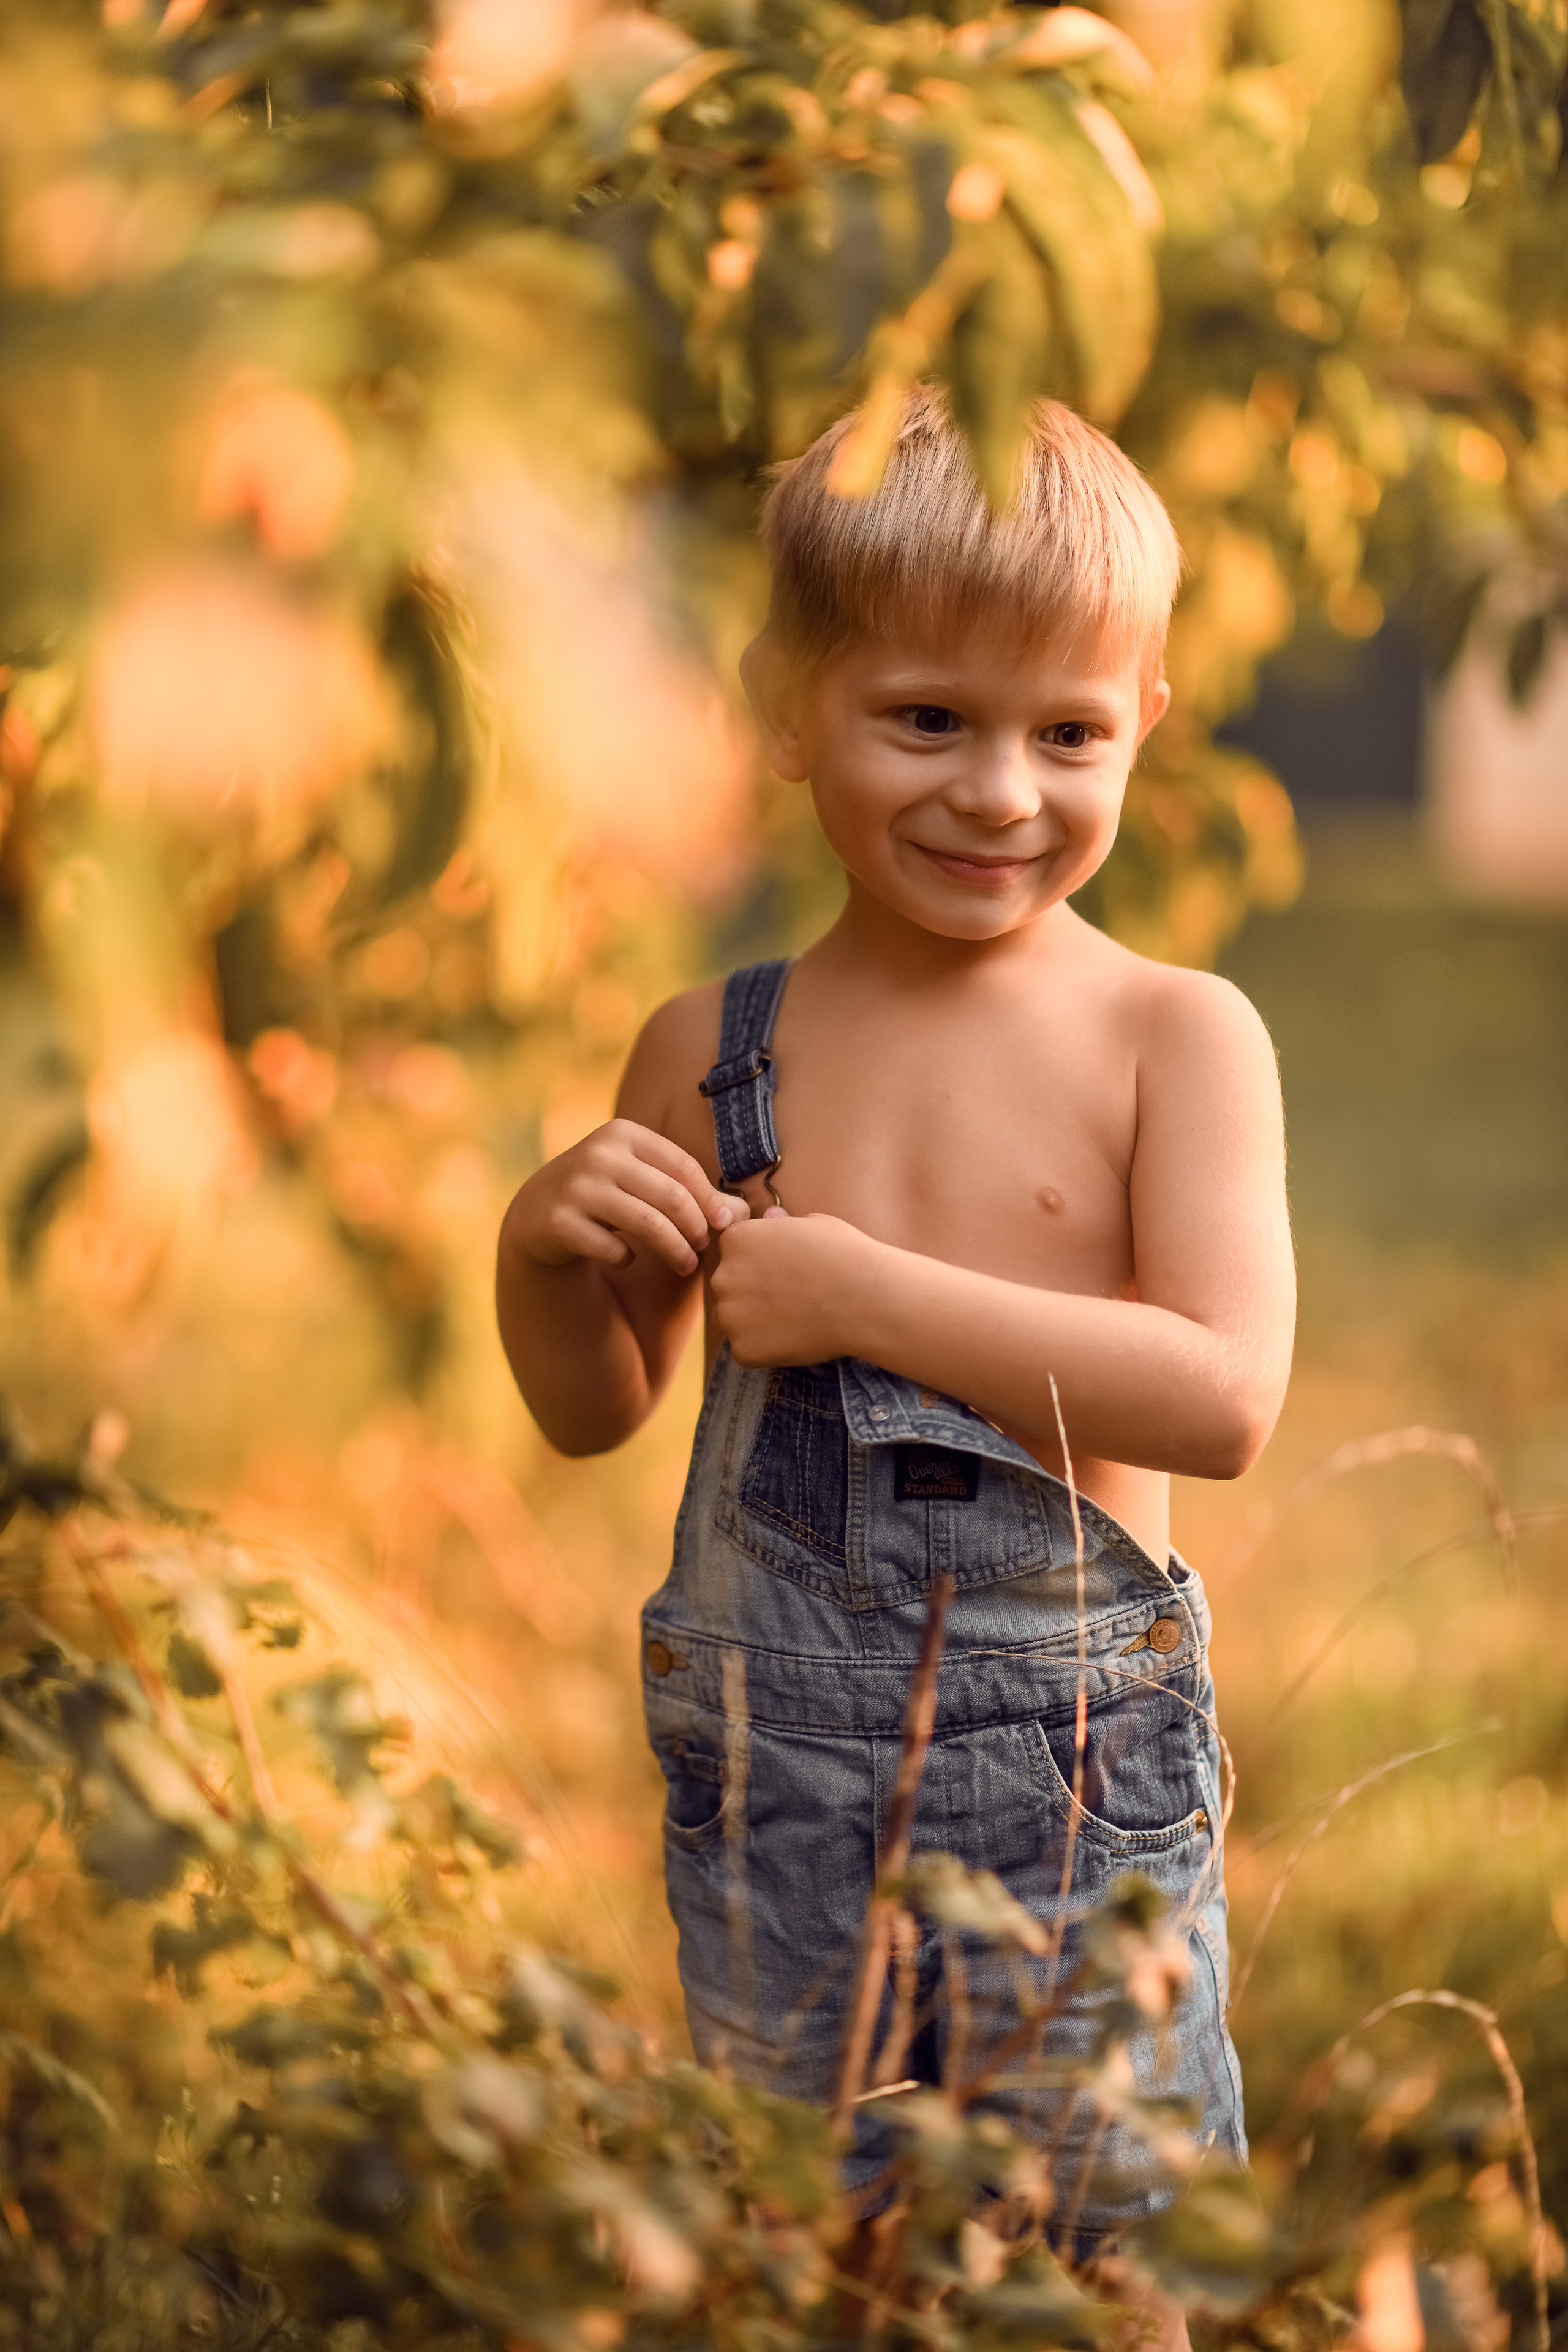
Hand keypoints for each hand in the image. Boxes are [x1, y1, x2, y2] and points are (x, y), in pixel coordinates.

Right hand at [506, 1119, 745, 1277]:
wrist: (538, 1211)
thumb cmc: (608, 1194)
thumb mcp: (643, 1181)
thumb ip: (690, 1192)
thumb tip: (744, 1214)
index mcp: (624, 1134)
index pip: (683, 1167)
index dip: (709, 1199)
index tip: (723, 1224)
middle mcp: (598, 1154)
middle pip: (671, 1197)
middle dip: (696, 1228)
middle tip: (703, 1249)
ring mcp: (576, 1187)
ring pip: (646, 1224)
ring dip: (675, 1251)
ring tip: (687, 1266)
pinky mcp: (558, 1221)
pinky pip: (611, 1248)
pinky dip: (627, 1258)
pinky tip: (628, 1258)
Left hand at [709, 1211, 881, 1365]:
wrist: (865, 1300)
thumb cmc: (845, 1256)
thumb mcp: (812, 1225)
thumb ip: (781, 1225)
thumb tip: (769, 1217)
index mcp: (736, 1239)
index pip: (735, 1254)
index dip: (761, 1264)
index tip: (787, 1271)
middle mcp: (723, 1276)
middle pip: (728, 1288)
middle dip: (752, 1293)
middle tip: (792, 1297)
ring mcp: (731, 1315)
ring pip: (733, 1321)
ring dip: (755, 1322)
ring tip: (795, 1318)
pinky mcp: (742, 1349)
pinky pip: (746, 1351)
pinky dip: (765, 1350)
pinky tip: (795, 1339)